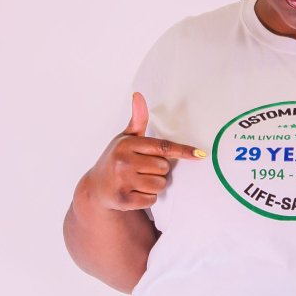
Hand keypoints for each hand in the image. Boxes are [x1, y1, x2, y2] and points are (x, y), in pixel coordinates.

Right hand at [84, 92, 206, 211]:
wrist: (96, 187)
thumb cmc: (116, 159)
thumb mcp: (125, 138)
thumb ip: (137, 119)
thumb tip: (138, 95)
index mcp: (128, 144)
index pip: (163, 147)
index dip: (183, 151)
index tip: (200, 154)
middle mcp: (124, 161)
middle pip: (164, 167)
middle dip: (159, 170)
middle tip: (143, 169)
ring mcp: (123, 181)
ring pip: (160, 184)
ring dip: (154, 185)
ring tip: (138, 181)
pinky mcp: (123, 200)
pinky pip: (151, 199)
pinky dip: (147, 198)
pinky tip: (134, 192)